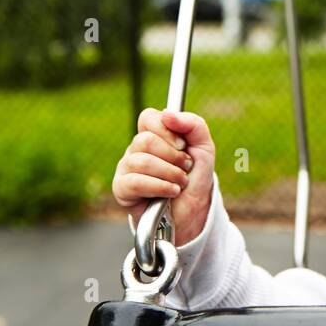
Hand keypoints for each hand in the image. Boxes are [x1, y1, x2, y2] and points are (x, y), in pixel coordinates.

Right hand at [112, 108, 216, 244]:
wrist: (194, 212)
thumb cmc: (195, 178)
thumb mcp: (204, 147)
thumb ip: (193, 125)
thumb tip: (168, 114)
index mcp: (152, 135)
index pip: (147, 118)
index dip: (167, 130)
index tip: (183, 146)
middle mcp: (136, 149)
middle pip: (145, 140)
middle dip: (173, 157)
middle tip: (185, 168)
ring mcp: (126, 169)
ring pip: (141, 161)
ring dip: (170, 174)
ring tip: (180, 183)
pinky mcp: (122, 189)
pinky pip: (135, 182)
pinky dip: (159, 187)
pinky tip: (171, 192)